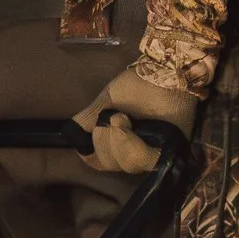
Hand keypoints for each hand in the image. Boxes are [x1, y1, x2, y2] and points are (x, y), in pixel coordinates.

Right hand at [70, 65, 197, 174]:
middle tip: (115, 117)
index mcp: (117, 143)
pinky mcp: (168, 150)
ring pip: (126, 165)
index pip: (97, 161)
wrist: (165, 71)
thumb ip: (89, 119)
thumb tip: (70, 134)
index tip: (96, 129)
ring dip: (118, 141)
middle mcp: (133, 152)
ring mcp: (150, 153)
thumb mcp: (106, 101)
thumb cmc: (138, 84)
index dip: (91, 150)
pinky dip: (132, 145)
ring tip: (123, 118)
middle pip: (110, 164)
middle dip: (105, 140)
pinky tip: (130, 126)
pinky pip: (146, 161)